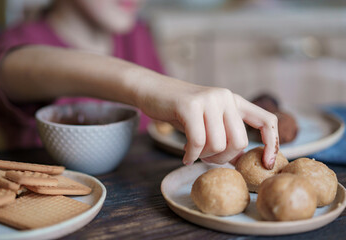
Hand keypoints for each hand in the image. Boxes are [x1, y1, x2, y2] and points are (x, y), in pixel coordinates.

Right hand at [136, 76, 278, 168]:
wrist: (152, 91)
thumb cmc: (180, 111)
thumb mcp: (208, 121)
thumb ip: (225, 136)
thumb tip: (240, 160)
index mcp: (234, 101)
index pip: (267, 120)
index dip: (272, 144)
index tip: (267, 163)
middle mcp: (225, 97)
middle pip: (239, 142)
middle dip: (222, 158)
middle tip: (207, 158)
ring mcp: (208, 99)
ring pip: (218, 144)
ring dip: (204, 156)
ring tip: (193, 152)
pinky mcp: (190, 105)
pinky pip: (197, 142)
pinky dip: (191, 155)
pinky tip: (185, 156)